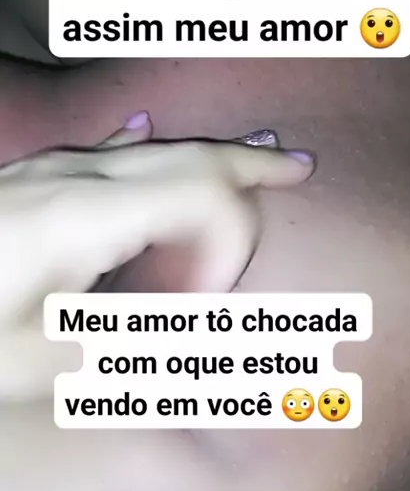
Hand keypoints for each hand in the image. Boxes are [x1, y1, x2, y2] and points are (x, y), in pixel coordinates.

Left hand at [0, 113, 314, 400]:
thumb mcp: (46, 364)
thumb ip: (139, 348)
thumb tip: (208, 334)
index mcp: (84, 215)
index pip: (200, 196)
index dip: (229, 245)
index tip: (205, 307)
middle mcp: (71, 178)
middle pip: (183, 155)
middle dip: (246, 164)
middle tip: (301, 165)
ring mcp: (45, 173)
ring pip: (148, 147)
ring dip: (206, 152)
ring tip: (255, 150)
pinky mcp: (26, 185)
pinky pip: (98, 151)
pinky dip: (138, 144)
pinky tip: (142, 126)